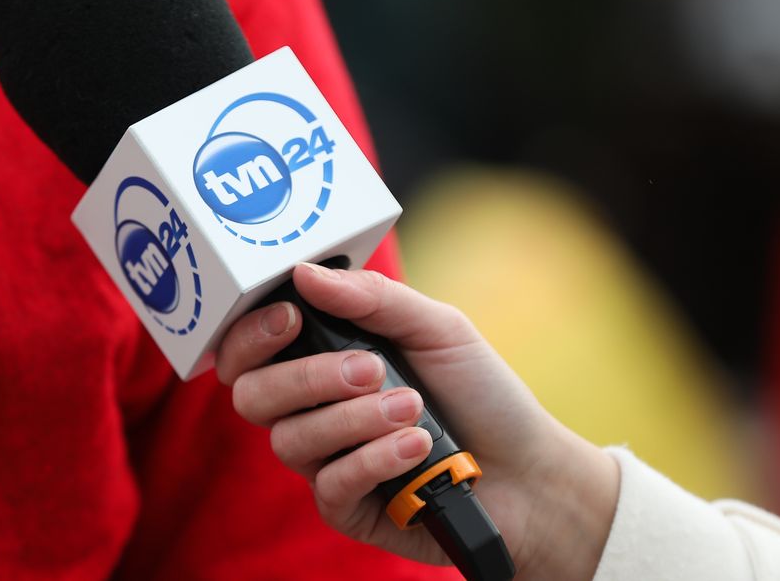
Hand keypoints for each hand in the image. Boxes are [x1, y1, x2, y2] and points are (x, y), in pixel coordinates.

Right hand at [215, 263, 620, 579]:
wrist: (528, 470)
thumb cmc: (481, 393)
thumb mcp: (438, 328)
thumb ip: (375, 298)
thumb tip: (304, 272)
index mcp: (324, 358)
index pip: (250, 349)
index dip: (252, 333)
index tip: (292, 317)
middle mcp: (314, 410)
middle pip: (253, 396)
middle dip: (306, 377)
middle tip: (369, 368)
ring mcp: (326, 461)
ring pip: (290, 441)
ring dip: (354, 419)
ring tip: (413, 408)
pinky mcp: (346, 509)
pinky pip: (329, 486)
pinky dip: (372, 460)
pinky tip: (416, 448)